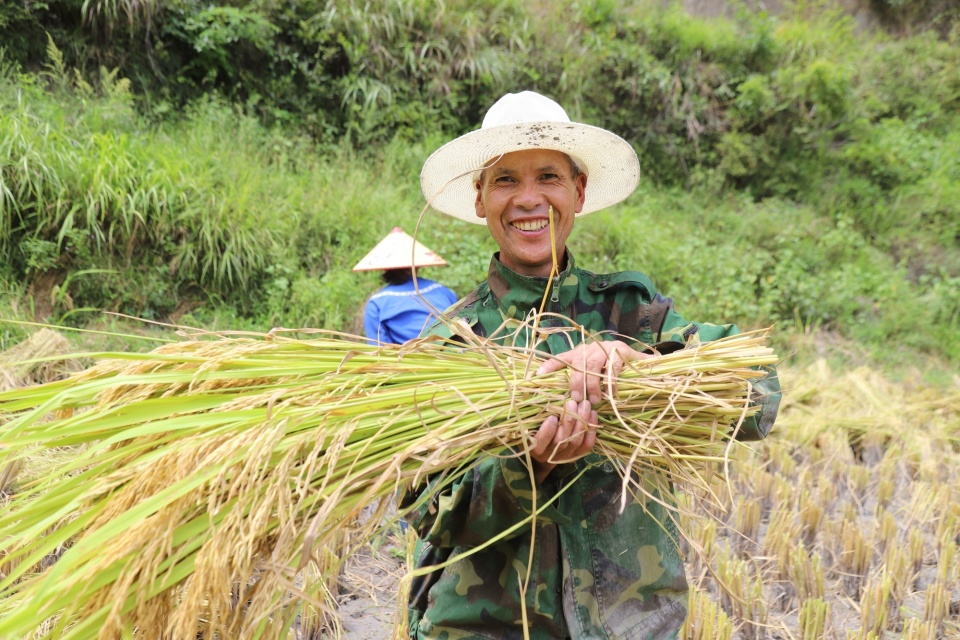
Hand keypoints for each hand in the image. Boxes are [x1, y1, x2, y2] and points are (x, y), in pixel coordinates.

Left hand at [528, 340, 650, 481]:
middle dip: (575, 383)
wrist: (643, 366)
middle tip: (576, 399)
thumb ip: (582, 384)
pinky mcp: (621, 350)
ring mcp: (606, 347)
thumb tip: (568, 402)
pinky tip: (611, 394)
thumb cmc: (615, 375)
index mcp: (580, 353)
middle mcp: (591, 348)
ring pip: (592, 364)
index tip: (537, 375)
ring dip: (592, 384)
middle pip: (577, 363)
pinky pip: (612, 366)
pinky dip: (610, 382)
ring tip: (594, 400)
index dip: (549, 366)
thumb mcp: (595, 378)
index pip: (561, 358)